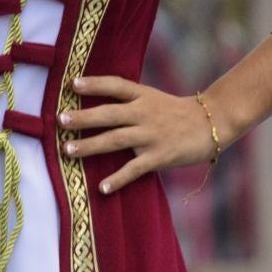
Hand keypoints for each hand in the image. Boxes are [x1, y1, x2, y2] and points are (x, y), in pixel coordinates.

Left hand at [60, 75, 223, 194]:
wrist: (212, 123)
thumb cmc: (177, 112)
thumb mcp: (153, 98)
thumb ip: (129, 100)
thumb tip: (96, 103)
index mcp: (143, 96)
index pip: (115, 85)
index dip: (94, 83)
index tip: (72, 84)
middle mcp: (145, 113)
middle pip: (109, 113)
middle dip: (83, 118)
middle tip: (60, 120)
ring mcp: (152, 135)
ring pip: (115, 139)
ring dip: (90, 146)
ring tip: (68, 151)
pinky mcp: (160, 156)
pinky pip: (134, 169)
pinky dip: (118, 179)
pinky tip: (102, 187)